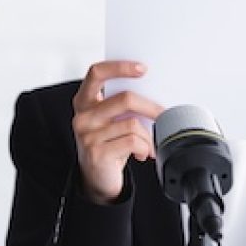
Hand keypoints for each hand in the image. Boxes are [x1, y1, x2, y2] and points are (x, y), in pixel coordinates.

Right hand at [72, 61, 164, 204]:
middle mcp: (83, 116)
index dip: (120, 67)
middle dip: (150, 107)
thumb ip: (124, 106)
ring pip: (132, 123)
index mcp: (85, 101)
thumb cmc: (109, 144)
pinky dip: (144, 148)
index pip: (97, 73)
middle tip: (163, 114)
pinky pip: (132, 141)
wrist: (97, 179)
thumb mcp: (112, 121)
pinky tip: (143, 154)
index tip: (142, 68)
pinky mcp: (97, 152)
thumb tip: (154, 95)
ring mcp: (87, 135)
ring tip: (149, 144)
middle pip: (125, 98)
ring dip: (148, 136)